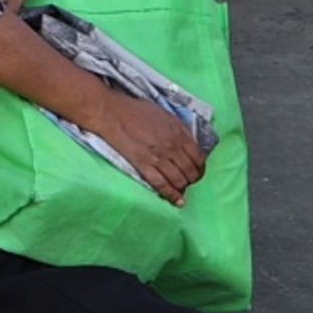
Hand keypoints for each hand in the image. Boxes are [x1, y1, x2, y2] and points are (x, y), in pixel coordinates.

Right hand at [86, 85, 204, 204]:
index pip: (199, 157)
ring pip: (178, 180)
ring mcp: (158, 158)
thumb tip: (191, 144)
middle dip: (193, 179)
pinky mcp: (143, 165)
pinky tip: (177, 201)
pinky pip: (161, 184)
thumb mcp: (166, 114)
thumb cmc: (137, 111)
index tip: (197, 170)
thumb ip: (181, 130)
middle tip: (190, 181)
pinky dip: (171, 195)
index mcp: (179, 134)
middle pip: (190, 171)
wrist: (112, 113)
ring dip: (183, 187)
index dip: (200, 167)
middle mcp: (172, 148)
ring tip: (182, 189)